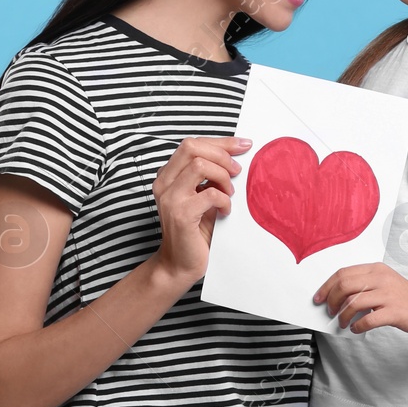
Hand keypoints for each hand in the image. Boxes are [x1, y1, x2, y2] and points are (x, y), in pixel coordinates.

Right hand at [150, 136, 250, 287]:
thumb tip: (235, 156)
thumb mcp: (202, 196)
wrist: (179, 264)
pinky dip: (224, 200)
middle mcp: (164, 183)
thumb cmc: (194, 231)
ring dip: (222, 177)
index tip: (243, 145)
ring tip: (229, 194)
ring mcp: (170, 198)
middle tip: (236, 172)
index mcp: (168, 175)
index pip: (192, 144)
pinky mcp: (180, 214)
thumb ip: (210, 176)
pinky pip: (209, 193)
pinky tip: (224, 211)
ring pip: (200, 165)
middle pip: (192, 147)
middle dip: (222, 155)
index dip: (221, 142)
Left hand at [312, 262, 407, 335]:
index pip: (343, 273)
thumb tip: (337, 296)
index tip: (319, 298)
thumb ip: (364, 285)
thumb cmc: (406, 298)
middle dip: (331, 300)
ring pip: (353, 302)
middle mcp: (381, 279)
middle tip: (330, 312)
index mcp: (376, 269)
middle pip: (344, 285)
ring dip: (343, 316)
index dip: (326, 286)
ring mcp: (388, 295)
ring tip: (343, 323)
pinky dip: (357, 326)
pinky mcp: (394, 312)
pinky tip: (357, 329)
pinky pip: (368, 320)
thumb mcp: (385, 282)